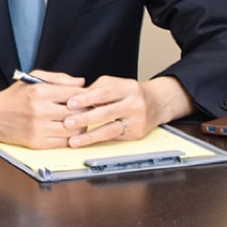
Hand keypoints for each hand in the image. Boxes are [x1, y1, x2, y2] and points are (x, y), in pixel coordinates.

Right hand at [0, 70, 86, 148]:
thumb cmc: (13, 96)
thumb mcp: (33, 79)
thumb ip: (58, 78)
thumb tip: (81, 82)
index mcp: (40, 91)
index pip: (75, 94)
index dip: (87, 96)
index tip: (90, 98)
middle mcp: (40, 109)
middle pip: (78, 113)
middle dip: (87, 112)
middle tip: (89, 111)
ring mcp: (38, 127)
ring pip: (74, 130)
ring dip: (81, 127)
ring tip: (79, 122)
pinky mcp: (36, 142)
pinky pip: (63, 142)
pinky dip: (70, 138)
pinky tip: (69, 133)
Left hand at [63, 75, 190, 147]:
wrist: (158, 102)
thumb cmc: (131, 92)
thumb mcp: (115, 84)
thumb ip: (96, 89)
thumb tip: (74, 97)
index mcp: (127, 88)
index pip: (103, 93)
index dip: (85, 99)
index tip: (69, 103)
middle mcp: (134, 104)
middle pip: (106, 113)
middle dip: (85, 119)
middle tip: (67, 123)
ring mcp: (137, 120)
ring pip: (110, 130)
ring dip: (90, 136)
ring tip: (74, 141)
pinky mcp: (137, 134)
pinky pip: (114, 138)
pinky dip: (98, 140)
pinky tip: (86, 142)